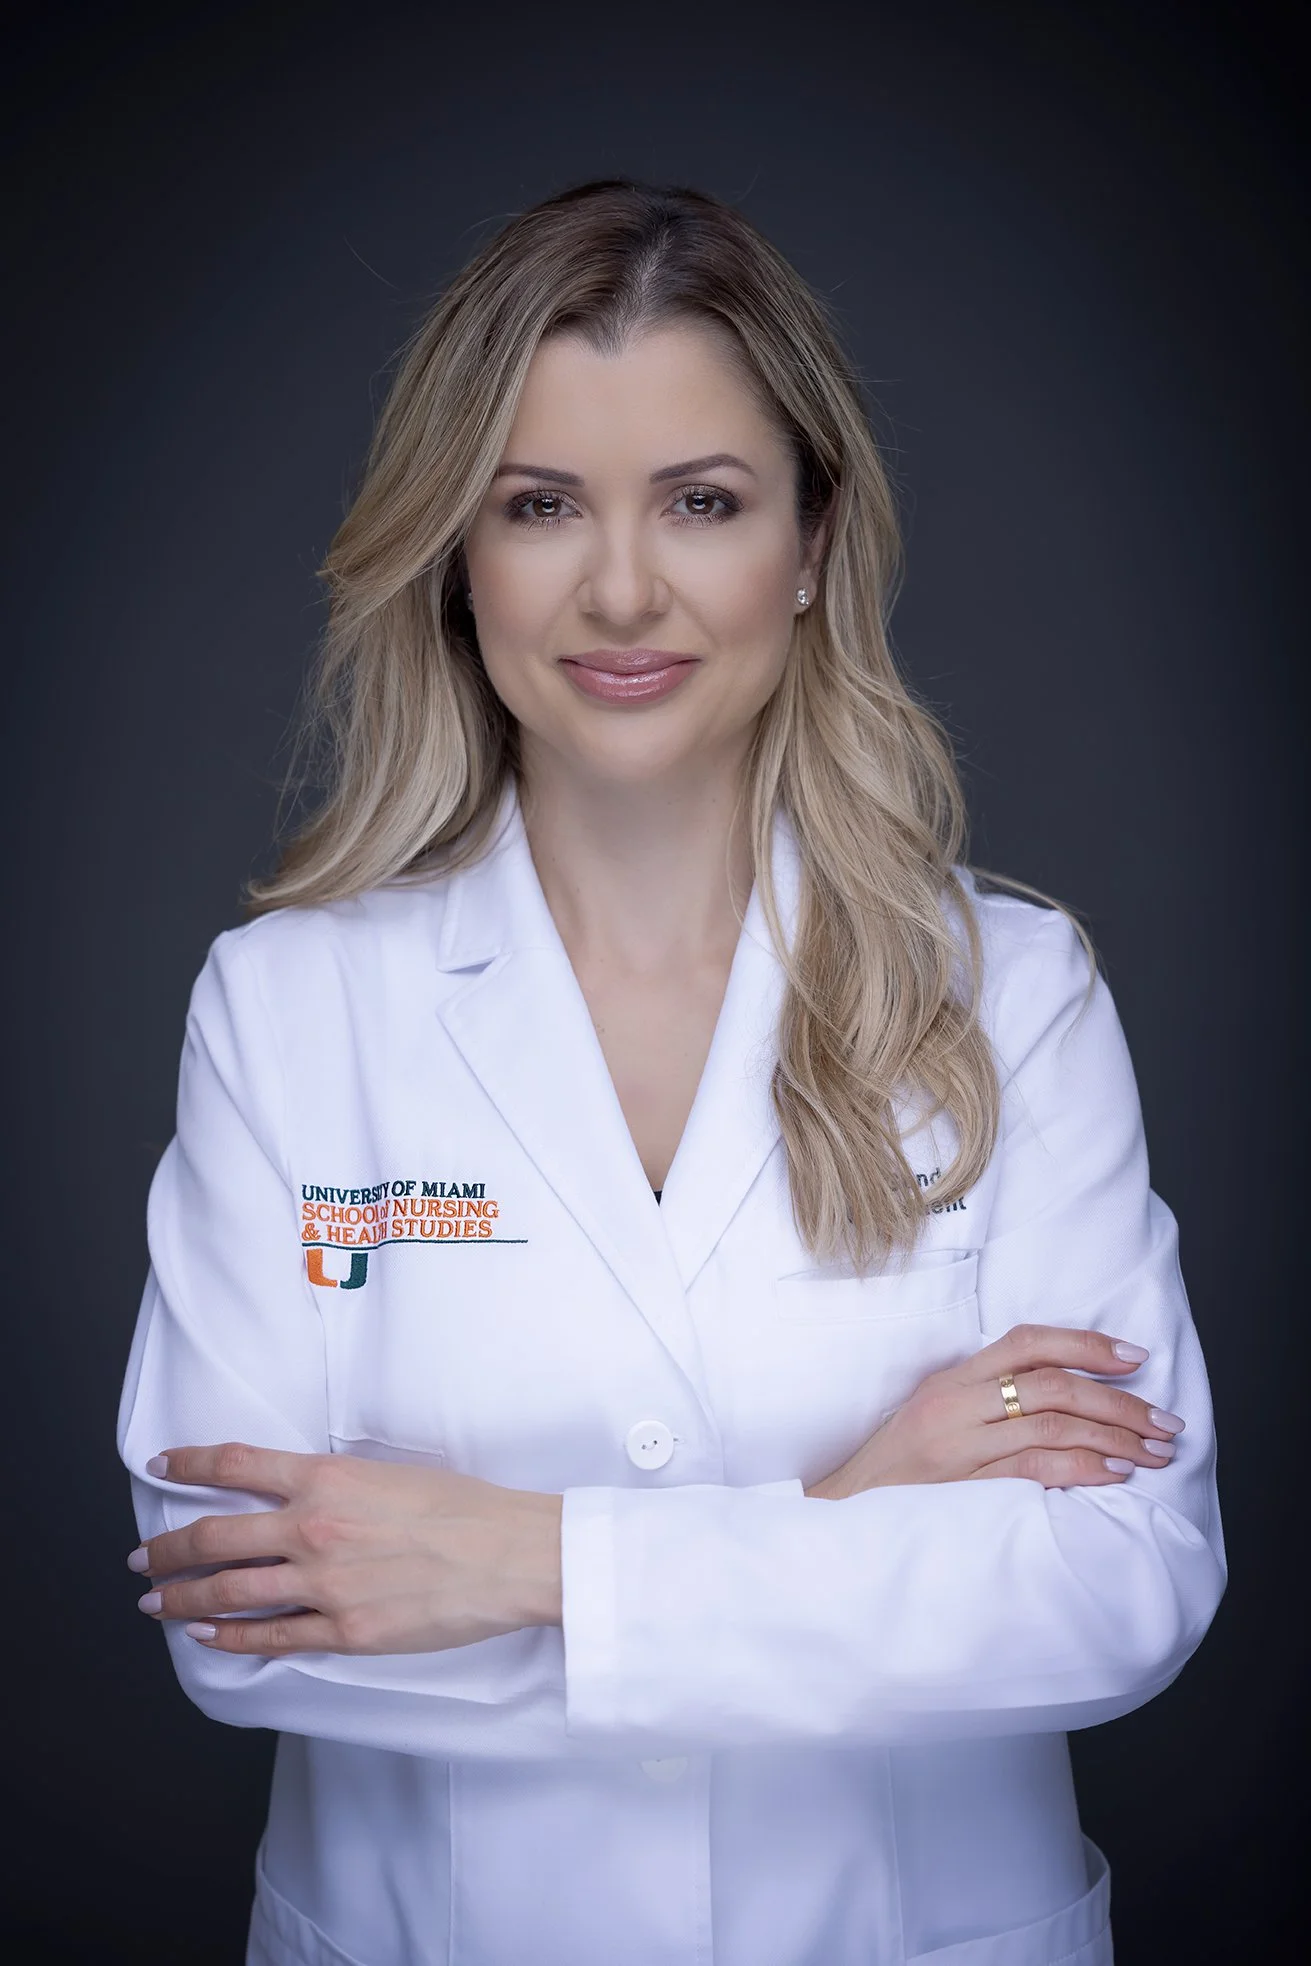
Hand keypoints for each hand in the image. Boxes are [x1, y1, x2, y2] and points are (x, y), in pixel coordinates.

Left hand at [129, 1444, 562, 1654]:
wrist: (510, 1554)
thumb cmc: (465, 1509)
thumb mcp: (391, 1472)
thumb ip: (336, 1484)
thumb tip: (298, 1494)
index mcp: (328, 1478)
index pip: (236, 1463)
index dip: (189, 1464)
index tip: (161, 1466)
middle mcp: (314, 1528)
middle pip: (213, 1536)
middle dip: (166, 1549)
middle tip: (142, 1558)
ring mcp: (324, 1584)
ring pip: (228, 1592)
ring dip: (183, 1599)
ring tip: (157, 1602)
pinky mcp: (343, 1632)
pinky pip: (270, 1637)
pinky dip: (230, 1638)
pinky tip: (210, 1637)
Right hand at [805, 1324, 1184, 1498]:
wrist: (842, 1517)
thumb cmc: (897, 1473)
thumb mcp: (934, 1418)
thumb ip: (987, 1401)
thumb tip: (1063, 1397)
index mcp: (951, 1380)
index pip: (1026, 1341)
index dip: (1085, 1343)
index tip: (1135, 1356)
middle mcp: (955, 1404)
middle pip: (1050, 1383)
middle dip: (1118, 1401)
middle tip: (1164, 1421)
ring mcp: (958, 1446)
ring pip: (1051, 1422)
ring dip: (1113, 1436)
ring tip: (1153, 1451)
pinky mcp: (964, 1489)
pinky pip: (1034, 1468)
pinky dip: (1082, 1466)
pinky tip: (1114, 1473)